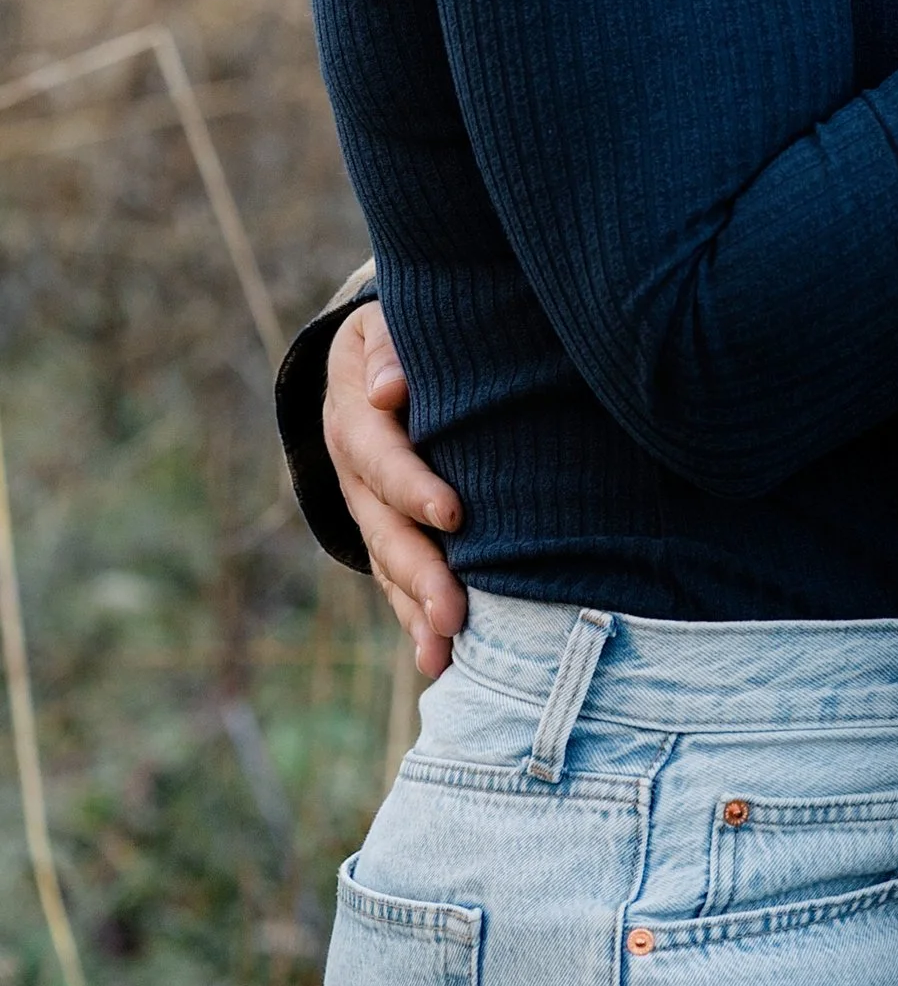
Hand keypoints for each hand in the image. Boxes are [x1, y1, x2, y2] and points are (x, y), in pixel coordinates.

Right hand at [325, 301, 470, 681]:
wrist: (373, 362)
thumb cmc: (397, 338)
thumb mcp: (385, 325)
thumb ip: (389, 347)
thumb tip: (391, 387)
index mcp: (356, 420)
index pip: (382, 457)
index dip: (413, 485)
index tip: (453, 512)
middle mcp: (355, 476)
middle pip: (384, 529)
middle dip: (420, 572)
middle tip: (454, 611)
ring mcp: (368, 512)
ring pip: (389, 565)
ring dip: (415, 609)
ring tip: (444, 649)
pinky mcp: (385, 534)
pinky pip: (395, 582)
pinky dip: (413, 620)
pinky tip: (437, 660)